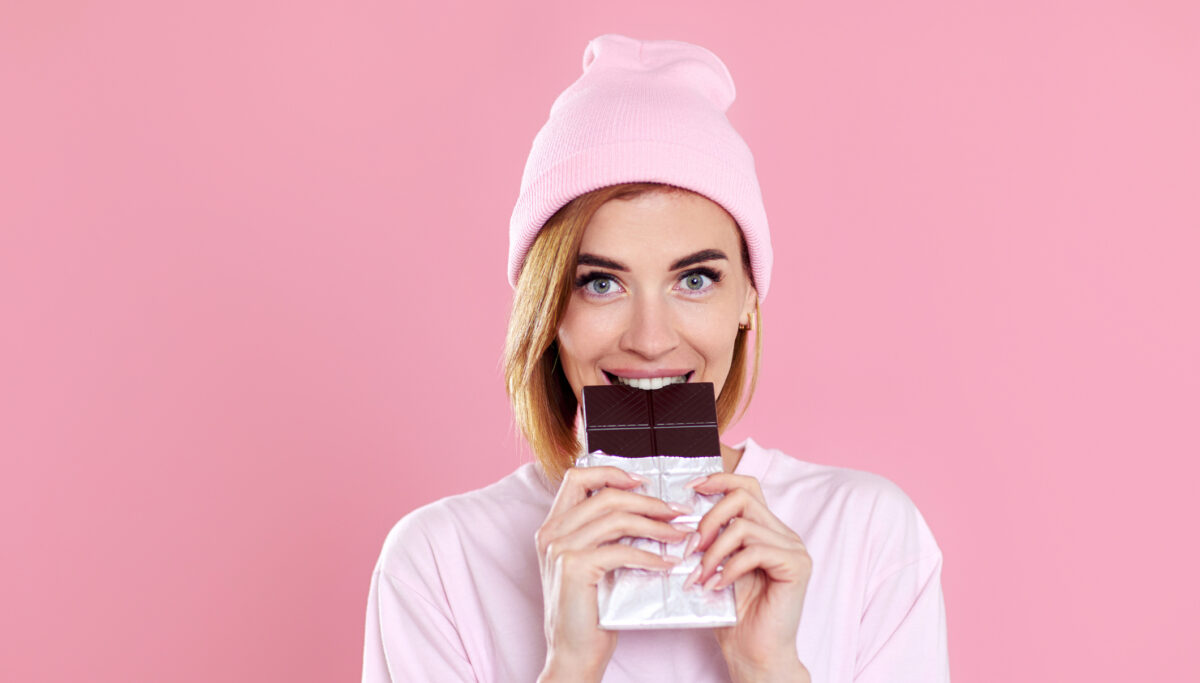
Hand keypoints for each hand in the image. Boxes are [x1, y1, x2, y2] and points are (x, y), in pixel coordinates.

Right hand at [534, 466, 690, 681]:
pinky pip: (621, 550)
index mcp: (553, 525)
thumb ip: (605, 534)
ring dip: (655, 525)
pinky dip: (649, 555)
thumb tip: (647, 508)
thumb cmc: (589, 611)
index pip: (578, 477)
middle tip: (677, 512)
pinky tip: (667, 563)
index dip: (612, 473)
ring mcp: (560, 549)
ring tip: (679, 535)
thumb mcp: (593, 563)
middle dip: (648, 501)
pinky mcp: (574, 568)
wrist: (574, 653)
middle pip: (606, 495)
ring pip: (616, 519)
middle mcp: (551, 532)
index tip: (643, 481)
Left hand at [686, 473, 812, 682]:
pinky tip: (717, 586)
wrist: (755, 654)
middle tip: (691, 549)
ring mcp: (794, 548)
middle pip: (743, 497)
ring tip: (700, 576)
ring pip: (744, 526)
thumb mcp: (717, 568)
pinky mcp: (797, 566)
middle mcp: (784, 534)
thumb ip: (711, 541)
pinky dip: (729, 568)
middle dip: (708, 520)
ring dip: (713, 552)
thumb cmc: (735, 616)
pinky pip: (755, 551)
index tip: (691, 488)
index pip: (746, 486)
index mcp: (767, 530)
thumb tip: (682, 516)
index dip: (718, 480)